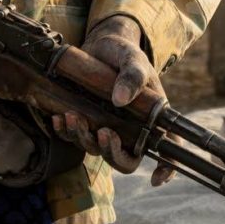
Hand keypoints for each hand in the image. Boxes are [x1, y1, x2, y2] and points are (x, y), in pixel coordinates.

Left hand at [51, 15, 174, 185]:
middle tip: (104, 133)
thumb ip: (132, 76)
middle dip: (112, 153)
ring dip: (83, 138)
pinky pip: (73, 137)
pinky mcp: (85, 121)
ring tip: (72, 116)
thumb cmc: (123, 52)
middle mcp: (129, 128)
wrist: (100, 44)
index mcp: (150, 117)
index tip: (155, 179)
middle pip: (125, 159)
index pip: (165, 148)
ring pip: (95, 150)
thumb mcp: (133, 59)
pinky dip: (64, 131)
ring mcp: (105, 126)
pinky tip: (58, 117)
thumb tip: (120, 100)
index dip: (165, 168)